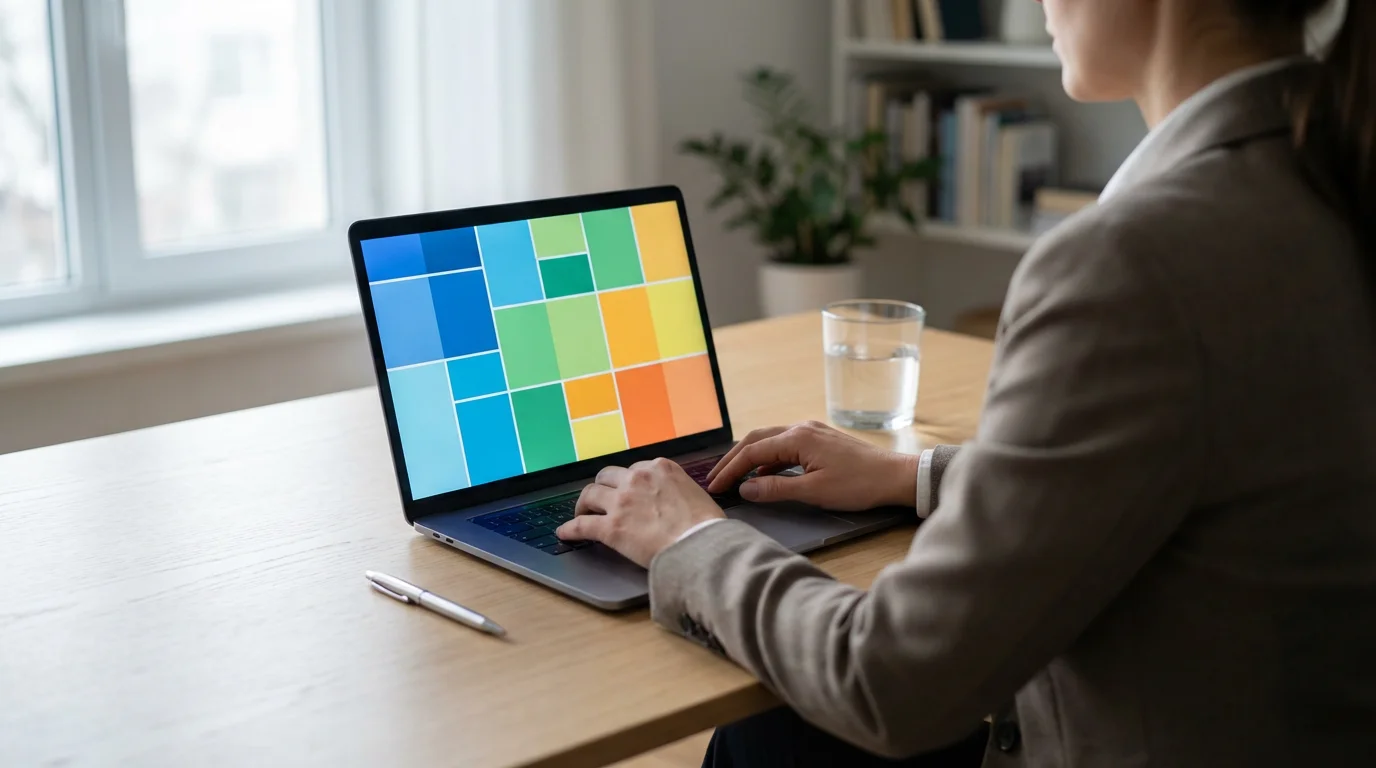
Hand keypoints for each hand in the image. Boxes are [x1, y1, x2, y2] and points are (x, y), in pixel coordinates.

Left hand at [555, 458, 725, 567]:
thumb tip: (674, 500)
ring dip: (584, 504)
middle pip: (607, 476)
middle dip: (603, 488)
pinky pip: (582, 526)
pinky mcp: (611, 528)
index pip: (634, 469)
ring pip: (589, 495)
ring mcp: (622, 502)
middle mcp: (637, 478)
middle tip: (601, 500)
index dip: (627, 482)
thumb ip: (676, 489)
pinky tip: (565, 533)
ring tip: (581, 513)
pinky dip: (570, 529)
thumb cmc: (707, 526)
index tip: (625, 491)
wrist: (702, 546)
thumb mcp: (695, 492)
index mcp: (660, 468)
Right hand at [706, 421, 918, 511]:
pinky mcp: (820, 440)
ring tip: (734, 477)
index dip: (730, 470)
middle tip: (716, 479)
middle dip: (733, 459)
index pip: (752, 452)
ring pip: (770, 440)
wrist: (894, 476)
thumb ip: (776, 489)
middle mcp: (801, 428)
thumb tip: (745, 488)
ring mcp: (811, 431)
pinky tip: (764, 476)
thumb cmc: (858, 485)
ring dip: (750, 458)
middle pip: (756, 440)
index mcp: (797, 438)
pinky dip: (769, 459)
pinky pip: (784, 446)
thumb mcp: (814, 492)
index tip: (715, 487)